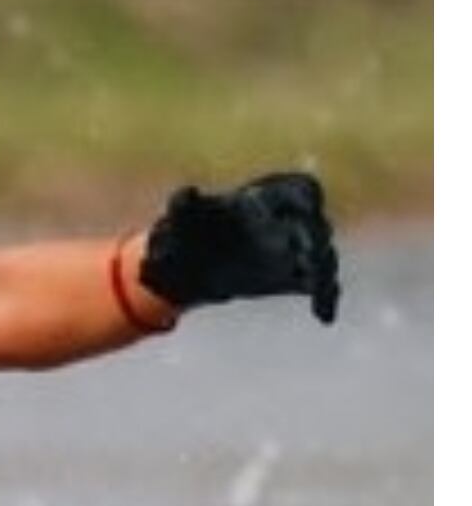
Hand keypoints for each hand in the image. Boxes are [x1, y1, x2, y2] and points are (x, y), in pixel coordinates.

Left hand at [138, 172, 339, 324]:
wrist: (185, 268)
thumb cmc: (185, 231)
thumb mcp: (179, 217)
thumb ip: (183, 203)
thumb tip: (187, 193)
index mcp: (266, 199)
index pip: (301, 189)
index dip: (307, 197)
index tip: (308, 207)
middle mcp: (287, 222)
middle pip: (315, 226)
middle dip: (315, 238)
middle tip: (308, 253)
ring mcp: (294, 250)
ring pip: (322, 257)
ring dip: (324, 271)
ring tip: (317, 286)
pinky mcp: (294, 277)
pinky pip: (319, 286)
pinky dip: (326, 298)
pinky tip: (324, 316)